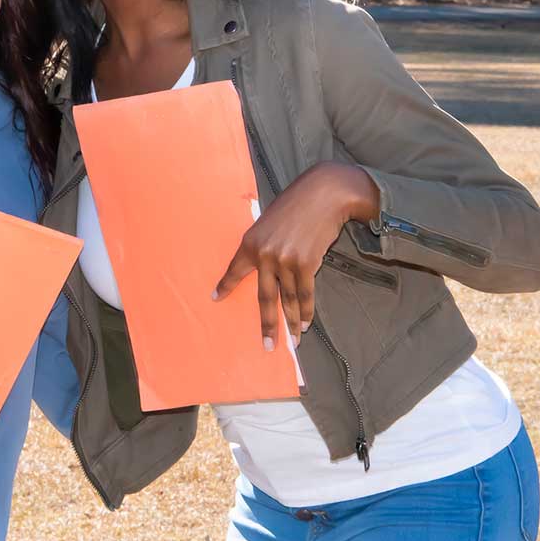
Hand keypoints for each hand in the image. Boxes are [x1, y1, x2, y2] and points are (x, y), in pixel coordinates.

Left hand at [212, 162, 380, 348]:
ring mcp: (286, 261)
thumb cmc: (295, 205)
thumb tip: (264, 268)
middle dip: (266, 324)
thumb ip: (263, 244)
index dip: (226, 285)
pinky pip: (305, 294)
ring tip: (293, 340)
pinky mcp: (306, 264)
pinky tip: (306, 323)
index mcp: (250, 243)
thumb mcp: (268, 221)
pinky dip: (307, 311)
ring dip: (292, 322)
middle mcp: (265, 255)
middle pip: (264, 298)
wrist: (323, 194)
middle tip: (267, 345)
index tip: (216, 298)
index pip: (235, 270)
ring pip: (288, 300)